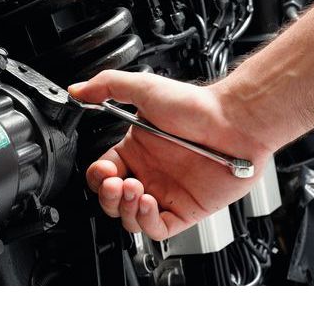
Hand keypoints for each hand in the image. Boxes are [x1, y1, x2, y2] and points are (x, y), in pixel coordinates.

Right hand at [68, 70, 271, 239]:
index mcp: (136, 150)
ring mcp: (166, 192)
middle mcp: (149, 173)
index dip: (98, 176)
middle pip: (113, 200)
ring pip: (131, 218)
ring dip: (125, 208)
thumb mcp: (144, 89)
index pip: (103, 173)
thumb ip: (108, 86)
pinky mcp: (185, 210)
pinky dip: (146, 221)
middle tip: (117, 183)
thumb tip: (78, 89)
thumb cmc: (197, 106)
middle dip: (108, 196)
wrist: (235, 122)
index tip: (104, 168)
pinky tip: (148, 201)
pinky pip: (158, 228)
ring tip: (135, 188)